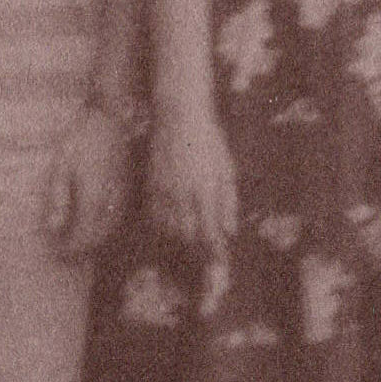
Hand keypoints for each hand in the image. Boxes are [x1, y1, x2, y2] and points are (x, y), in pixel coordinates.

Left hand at [41, 108, 135, 257]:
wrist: (109, 119)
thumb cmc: (81, 139)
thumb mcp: (61, 167)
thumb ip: (58, 200)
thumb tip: (53, 230)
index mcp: (94, 198)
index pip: (84, 236)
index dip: (70, 249)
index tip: (56, 252)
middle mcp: (112, 202)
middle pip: (99, 238)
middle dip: (82, 249)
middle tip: (63, 252)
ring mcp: (122, 196)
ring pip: (111, 230)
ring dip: (95, 241)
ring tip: (77, 243)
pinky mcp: (127, 189)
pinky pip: (117, 218)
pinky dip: (105, 228)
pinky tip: (93, 225)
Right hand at [147, 106, 237, 257]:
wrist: (179, 115)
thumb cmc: (209, 140)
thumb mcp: (227, 168)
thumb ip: (229, 201)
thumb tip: (230, 231)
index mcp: (206, 190)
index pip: (210, 232)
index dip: (214, 253)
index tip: (219, 265)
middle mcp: (183, 194)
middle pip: (186, 236)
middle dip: (194, 253)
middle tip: (201, 264)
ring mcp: (164, 190)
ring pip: (167, 229)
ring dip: (177, 245)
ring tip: (183, 255)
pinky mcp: (150, 185)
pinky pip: (153, 216)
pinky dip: (160, 230)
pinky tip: (166, 235)